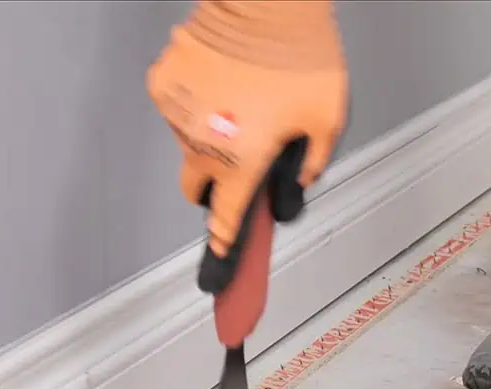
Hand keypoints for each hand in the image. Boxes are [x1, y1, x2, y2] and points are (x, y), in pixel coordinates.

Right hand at [147, 1, 347, 346]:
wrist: (268, 1)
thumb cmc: (302, 58)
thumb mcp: (327, 120)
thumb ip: (312, 162)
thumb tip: (298, 183)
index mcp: (243, 159)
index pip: (229, 215)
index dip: (225, 243)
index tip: (218, 260)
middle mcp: (203, 143)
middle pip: (195, 187)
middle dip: (213, 187)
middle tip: (238, 164)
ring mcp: (178, 112)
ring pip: (186, 143)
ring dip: (207, 138)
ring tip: (239, 105)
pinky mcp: (164, 81)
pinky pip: (177, 108)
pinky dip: (195, 105)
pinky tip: (221, 83)